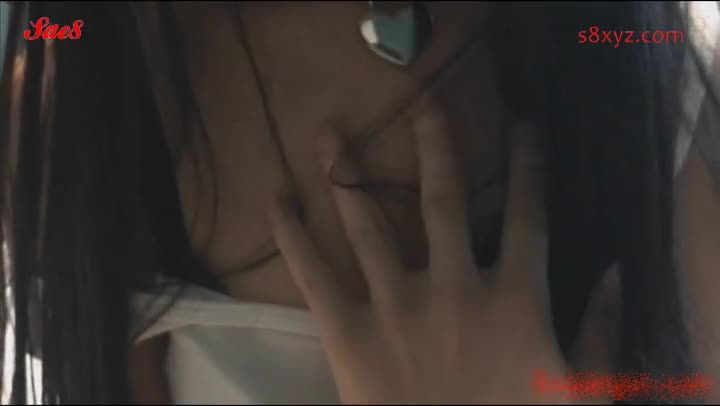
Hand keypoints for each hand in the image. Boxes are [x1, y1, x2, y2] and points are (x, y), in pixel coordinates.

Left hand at [268, 99, 616, 403]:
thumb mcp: (583, 394)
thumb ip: (603, 333)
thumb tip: (617, 273)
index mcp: (514, 300)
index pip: (529, 213)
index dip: (530, 164)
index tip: (525, 125)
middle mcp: (453, 288)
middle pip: (444, 199)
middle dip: (435, 146)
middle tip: (422, 104)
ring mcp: (396, 307)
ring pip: (369, 224)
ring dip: (347, 174)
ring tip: (329, 134)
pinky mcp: (348, 335)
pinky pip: (314, 275)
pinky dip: (291, 234)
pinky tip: (276, 198)